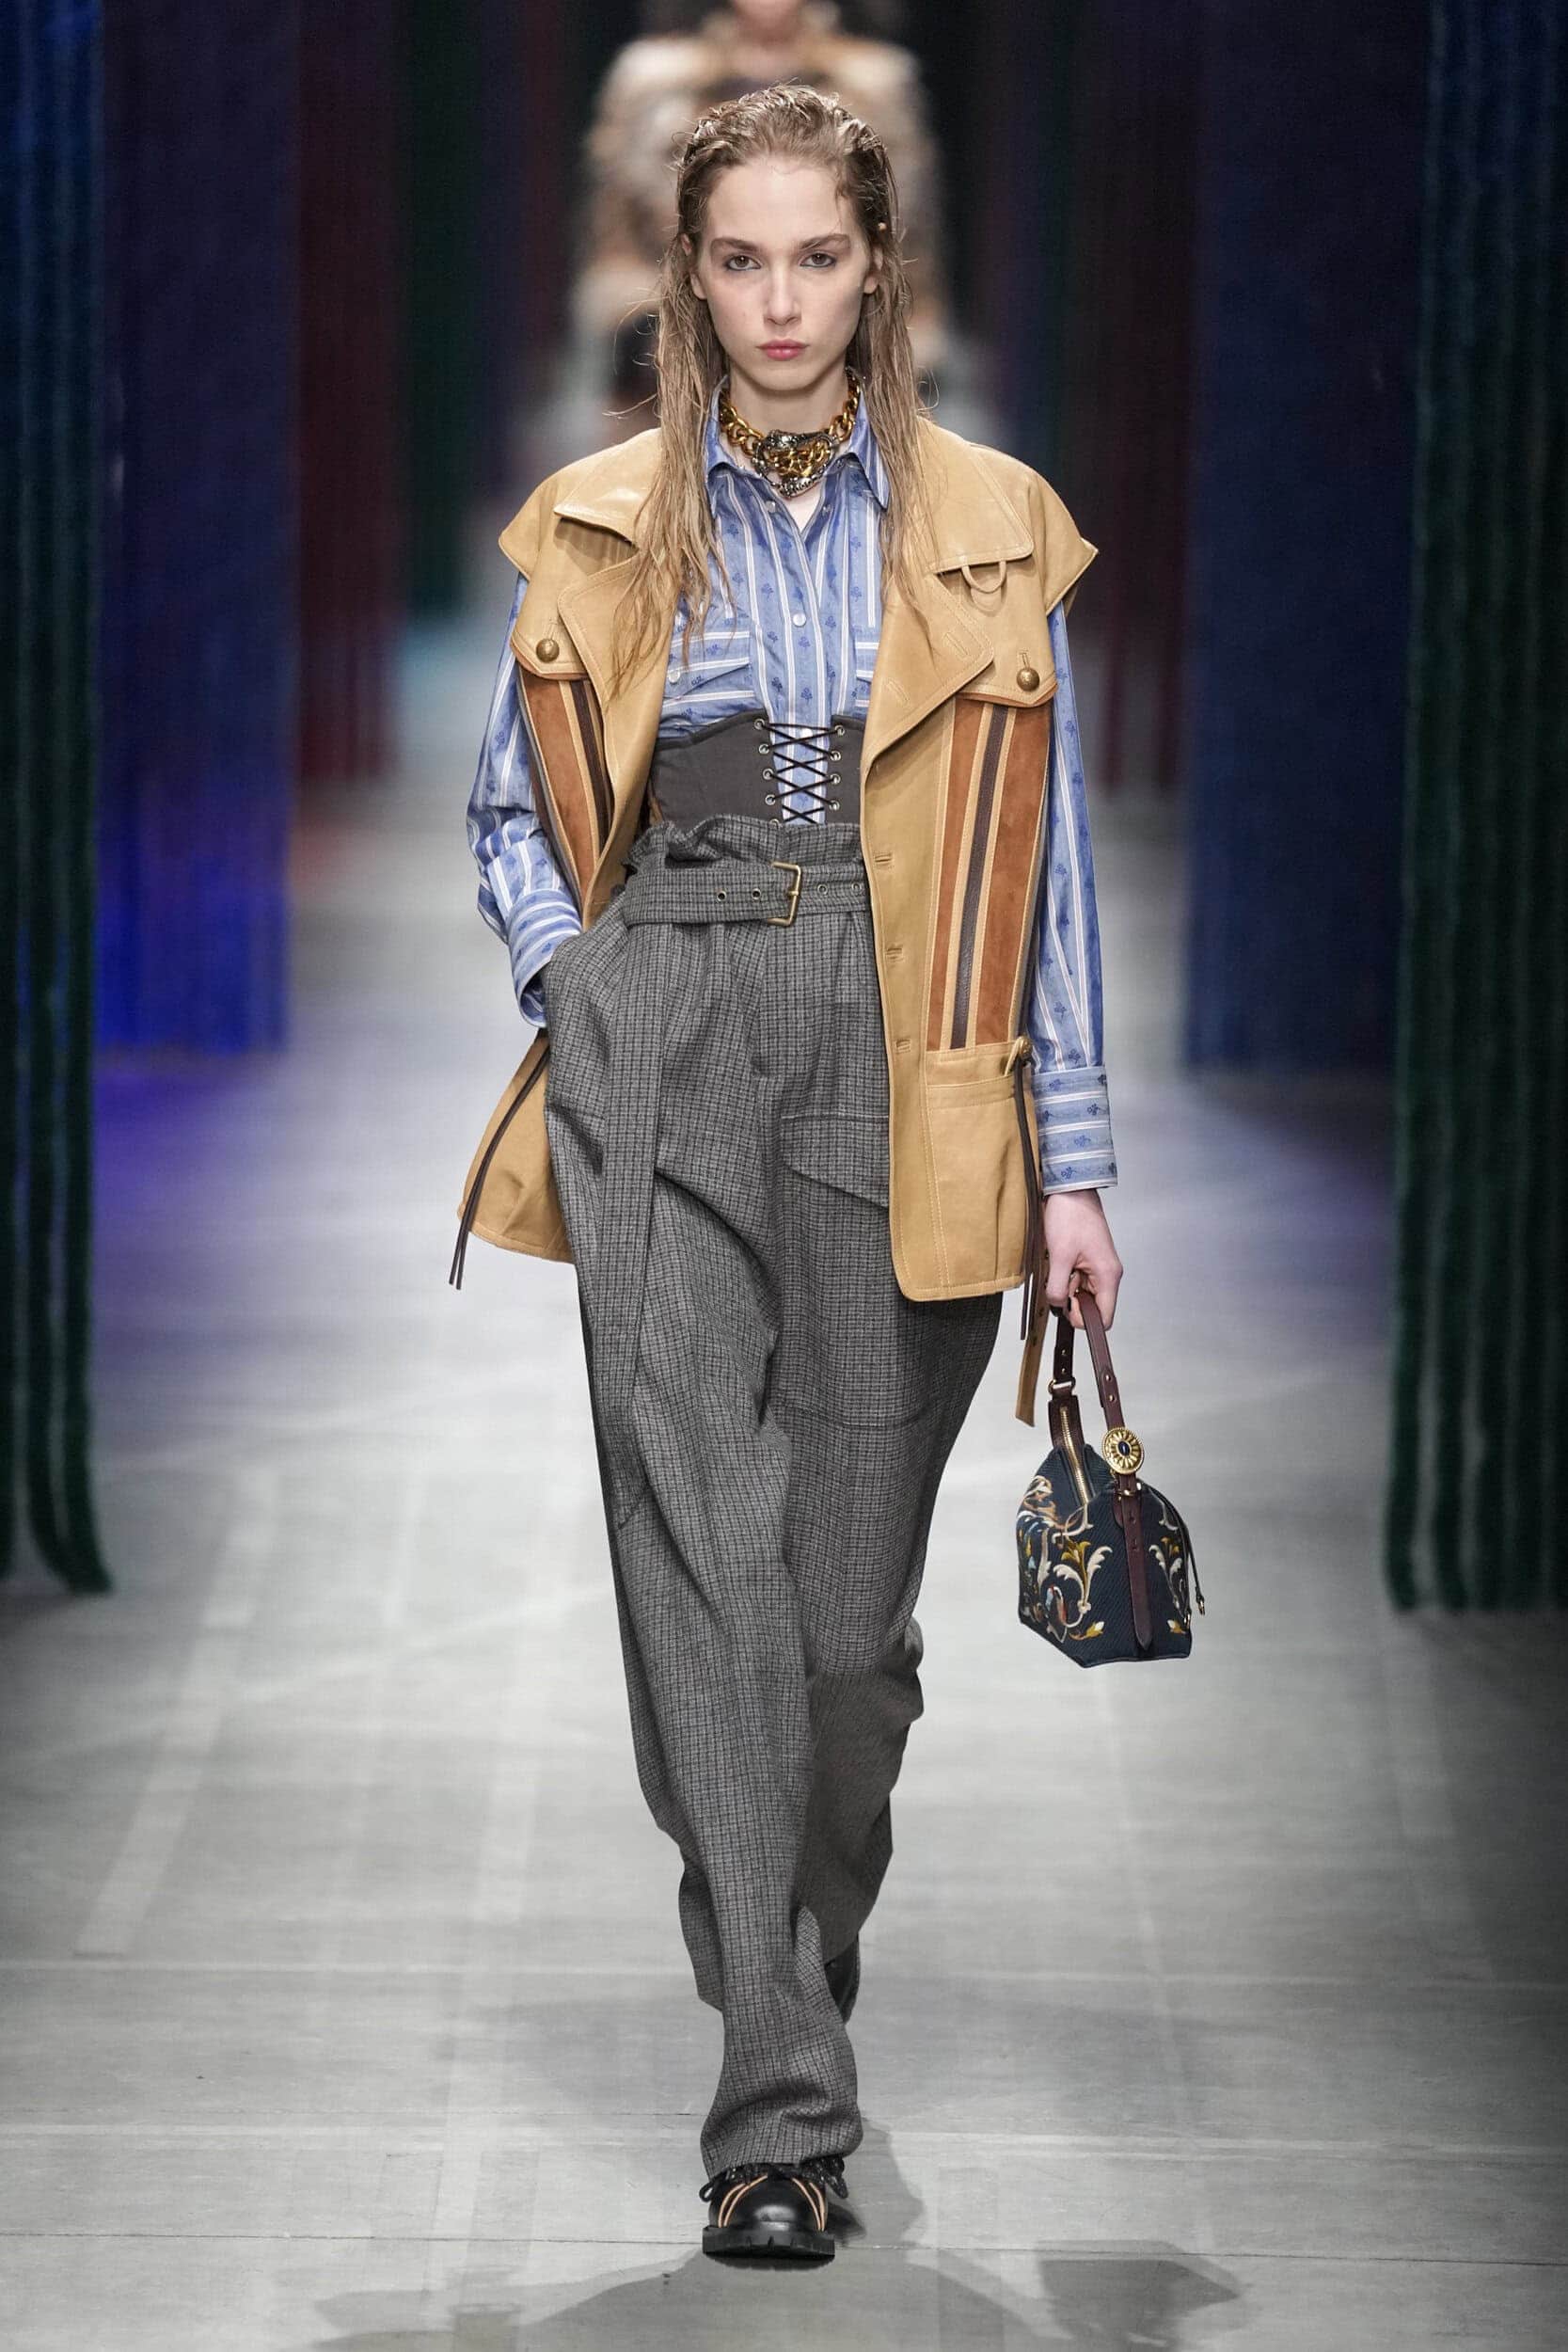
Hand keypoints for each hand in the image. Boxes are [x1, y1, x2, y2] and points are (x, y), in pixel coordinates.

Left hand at [1042, 1188, 1122, 1329]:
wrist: (1070, 1190)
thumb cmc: (1070, 1216)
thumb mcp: (1059, 1256)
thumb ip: (1058, 1288)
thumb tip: (1058, 1306)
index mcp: (1108, 1275)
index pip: (1105, 1317)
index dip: (1083, 1319)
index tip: (1065, 1308)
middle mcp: (1108, 1274)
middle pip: (1092, 1306)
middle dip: (1071, 1299)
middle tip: (1059, 1279)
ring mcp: (1100, 1267)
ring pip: (1083, 1293)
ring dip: (1067, 1286)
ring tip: (1059, 1264)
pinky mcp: (1091, 1260)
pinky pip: (1079, 1279)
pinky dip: (1067, 1276)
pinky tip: (1060, 1261)